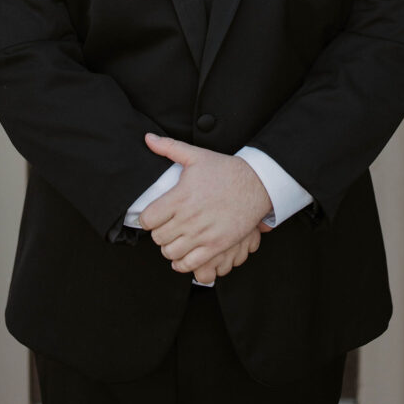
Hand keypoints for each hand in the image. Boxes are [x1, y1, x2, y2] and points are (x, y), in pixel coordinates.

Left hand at [138, 133, 272, 272]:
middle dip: (159, 233)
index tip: (154, 216)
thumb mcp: (196, 155)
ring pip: (170, 253)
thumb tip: (148, 138)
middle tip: (166, 227)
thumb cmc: (225, 170)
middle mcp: (189, 217)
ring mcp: (203, 234)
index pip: (148, 220)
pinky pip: (189, 264)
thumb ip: (169, 147)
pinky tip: (185, 253)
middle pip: (158, 238)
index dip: (147, 219)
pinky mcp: (216, 246)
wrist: (256, 184)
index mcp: (180, 196)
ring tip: (175, 239)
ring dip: (170, 248)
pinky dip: (183, 263)